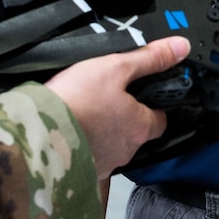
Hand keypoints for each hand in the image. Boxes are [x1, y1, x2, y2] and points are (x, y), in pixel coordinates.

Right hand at [45, 36, 182, 179]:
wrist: (38, 133)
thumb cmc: (77, 102)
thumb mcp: (115, 67)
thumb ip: (148, 59)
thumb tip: (180, 48)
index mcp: (140, 126)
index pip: (161, 119)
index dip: (155, 106)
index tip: (146, 96)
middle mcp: (126, 150)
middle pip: (135, 134)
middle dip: (125, 119)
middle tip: (107, 100)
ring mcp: (104, 164)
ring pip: (111, 147)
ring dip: (103, 134)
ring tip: (84, 113)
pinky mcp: (80, 171)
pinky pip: (87, 159)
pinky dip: (82, 146)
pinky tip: (70, 131)